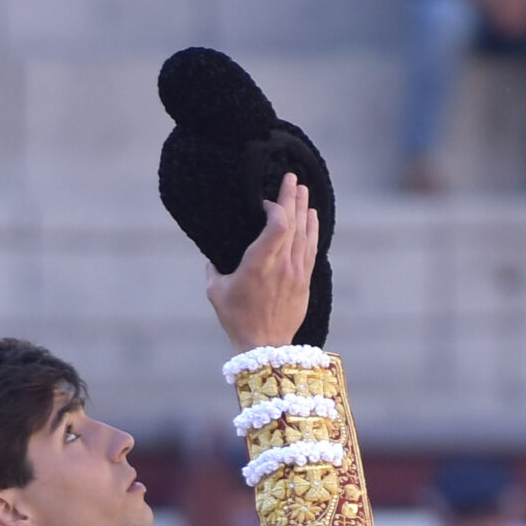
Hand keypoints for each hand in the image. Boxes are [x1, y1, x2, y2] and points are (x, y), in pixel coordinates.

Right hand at [205, 171, 318, 352]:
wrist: (264, 347)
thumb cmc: (237, 319)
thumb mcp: (216, 292)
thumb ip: (214, 267)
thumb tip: (213, 253)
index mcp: (258, 265)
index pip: (277, 226)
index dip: (275, 209)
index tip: (265, 203)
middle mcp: (281, 265)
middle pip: (292, 223)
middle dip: (291, 198)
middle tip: (290, 178)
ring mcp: (296, 273)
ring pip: (304, 233)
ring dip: (303, 209)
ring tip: (302, 190)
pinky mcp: (304, 281)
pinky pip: (311, 248)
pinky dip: (312, 229)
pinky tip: (312, 215)